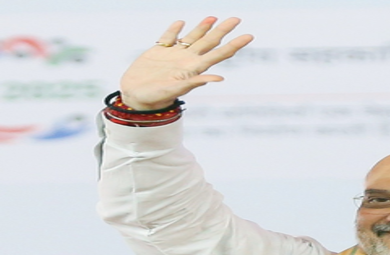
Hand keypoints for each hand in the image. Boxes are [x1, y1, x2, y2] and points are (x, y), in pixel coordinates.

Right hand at [119, 17, 253, 109]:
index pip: (220, 53)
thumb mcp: (176, 89)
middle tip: (237, 18)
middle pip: (210, 41)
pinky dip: (175, 30)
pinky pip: (169, 37)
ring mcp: (174, 55)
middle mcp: (187, 60)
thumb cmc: (156, 97)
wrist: (135, 96)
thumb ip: (196, 82)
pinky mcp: (158, 51)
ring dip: (203, 27)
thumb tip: (220, 78)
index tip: (249, 36)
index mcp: (194, 68)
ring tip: (214, 18)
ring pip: (192, 37)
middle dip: (224, 30)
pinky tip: (180, 23)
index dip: (234, 44)